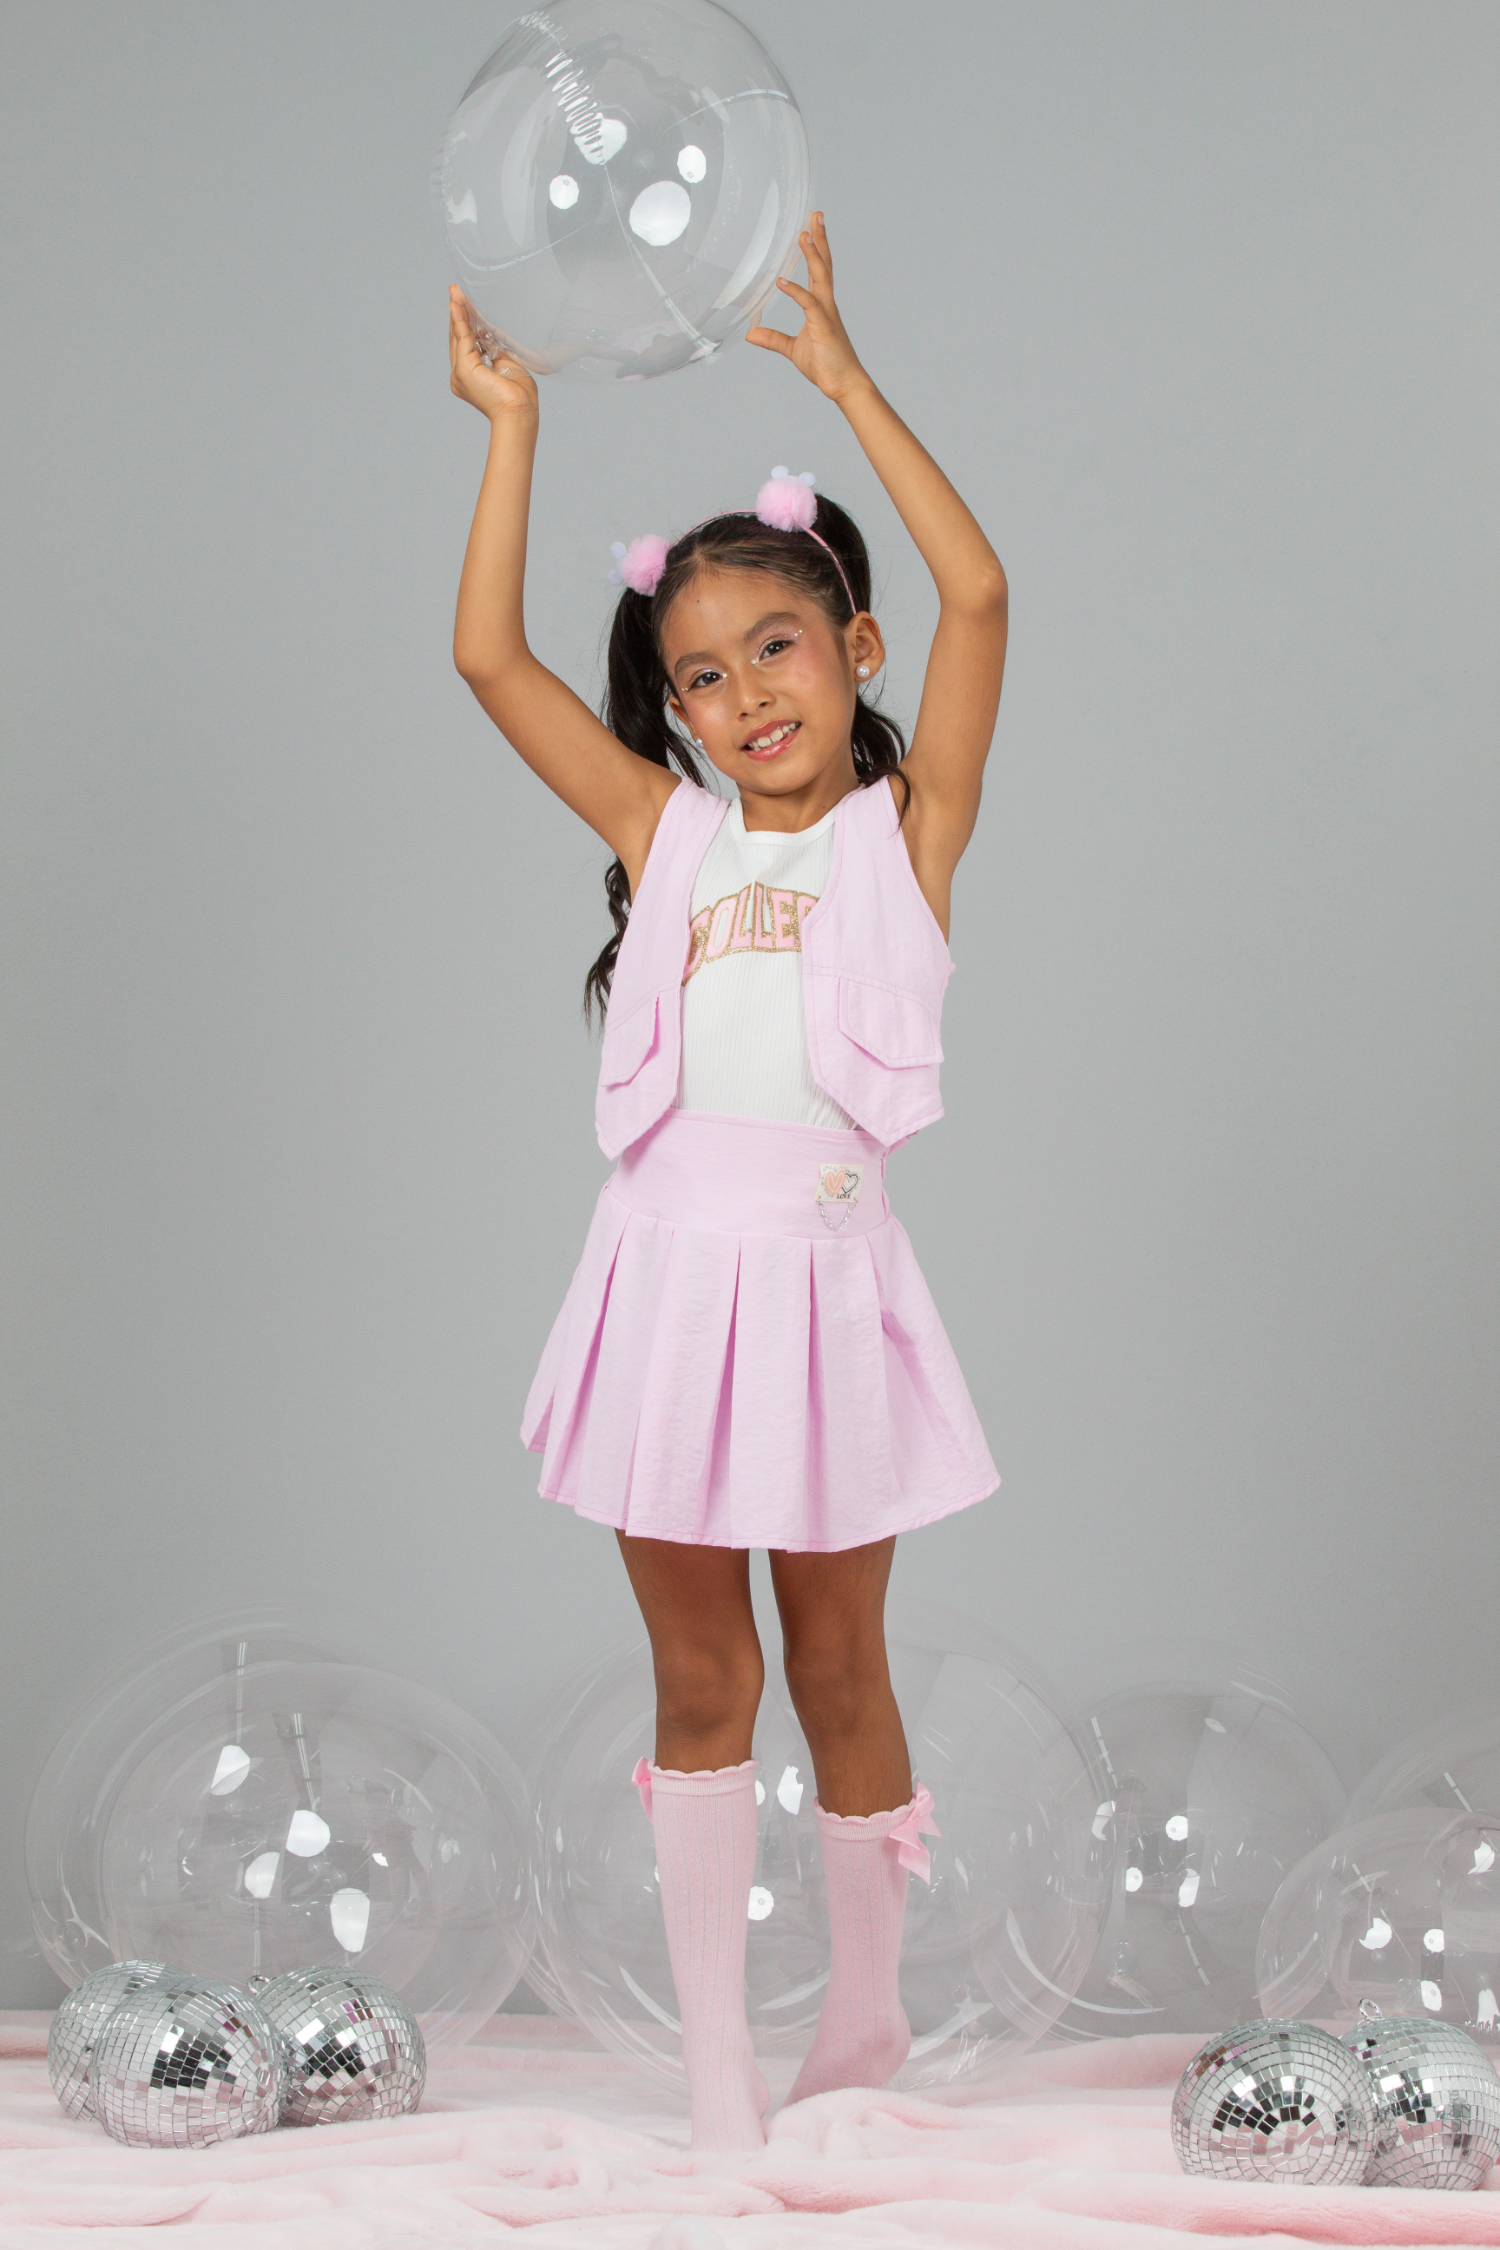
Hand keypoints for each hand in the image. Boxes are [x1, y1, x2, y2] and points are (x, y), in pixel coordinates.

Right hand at [448, 286, 538, 424]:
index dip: (465, 323)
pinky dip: (460, 320)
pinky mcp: (464, 369)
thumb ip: (495, 352)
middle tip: (455, 290)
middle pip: (458, 337)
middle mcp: (461, 375)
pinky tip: (458, 305)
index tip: (464, 304)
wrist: (519, 412)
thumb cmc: (519, 397)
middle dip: (458, 312)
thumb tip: (488, 336)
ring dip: (457, 311)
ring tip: (455, 291)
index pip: (466, 343)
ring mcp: (460, 372)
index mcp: (471, 376)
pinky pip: (462, 338)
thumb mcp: (506, 366)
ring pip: (458, 335)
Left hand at [746, 213, 867, 402]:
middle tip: (816, 214)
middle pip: (824, 264)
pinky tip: (781, 281)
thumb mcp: (792, 349)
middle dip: (819, 239)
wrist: (843, 385)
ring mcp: (826, 314)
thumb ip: (773, 338)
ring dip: (812, 254)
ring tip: (805, 233)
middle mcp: (826, 304)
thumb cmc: (825, 366)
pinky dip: (795, 291)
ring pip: (821, 277)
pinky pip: (808, 304)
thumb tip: (751, 333)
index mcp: (821, 306)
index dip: (815, 248)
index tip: (811, 227)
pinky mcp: (823, 327)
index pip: (818, 270)